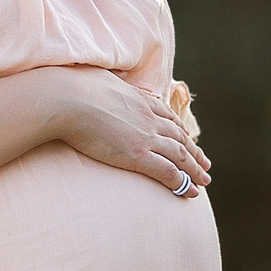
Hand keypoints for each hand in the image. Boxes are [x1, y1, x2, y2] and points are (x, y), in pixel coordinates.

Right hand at [44, 69, 210, 194]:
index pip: (166, 115)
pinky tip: (191, 192)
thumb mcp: (96, 78)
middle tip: (205, 163)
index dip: (179, 129)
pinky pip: (168, 172)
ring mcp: (145, 136)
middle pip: (179, 136)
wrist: (65, 98)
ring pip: (180, 155)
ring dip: (194, 169)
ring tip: (204, 180)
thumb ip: (104, 82)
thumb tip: (96, 79)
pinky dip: (182, 182)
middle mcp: (148, 117)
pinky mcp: (137, 155)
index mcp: (138, 99)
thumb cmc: (71, 87)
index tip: (187, 137)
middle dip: (194, 151)